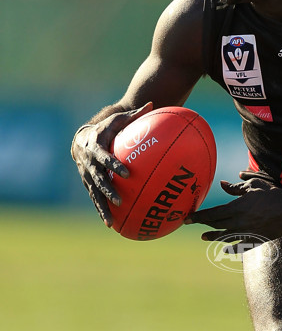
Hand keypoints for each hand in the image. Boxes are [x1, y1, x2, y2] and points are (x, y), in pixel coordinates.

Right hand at [71, 102, 152, 225]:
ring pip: (94, 194)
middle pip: (98, 179)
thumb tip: (151, 105)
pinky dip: (101, 211)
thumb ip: (133, 116)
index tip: (126, 173)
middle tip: (119, 201)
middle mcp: (89, 164)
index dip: (114, 165)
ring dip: (103, 207)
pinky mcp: (88, 185)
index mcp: (96, 148)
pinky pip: (95, 200)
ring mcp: (87, 176)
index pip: (105, 158)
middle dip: (108, 191)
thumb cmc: (105, 129)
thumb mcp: (116, 120)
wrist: (80, 140)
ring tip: (112, 221)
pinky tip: (111, 225)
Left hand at [187, 175, 281, 241]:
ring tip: (204, 236)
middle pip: (217, 225)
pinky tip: (224, 249)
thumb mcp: (253, 186)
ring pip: (225, 236)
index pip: (213, 214)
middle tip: (192, 224)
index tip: (188, 217)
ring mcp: (247, 232)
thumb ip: (236, 187)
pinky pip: (240, 246)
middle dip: (203, 224)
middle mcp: (240, 221)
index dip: (199, 216)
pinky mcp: (255, 239)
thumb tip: (222, 184)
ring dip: (213, 236)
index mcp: (238, 207)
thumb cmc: (272, 194)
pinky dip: (231, 249)